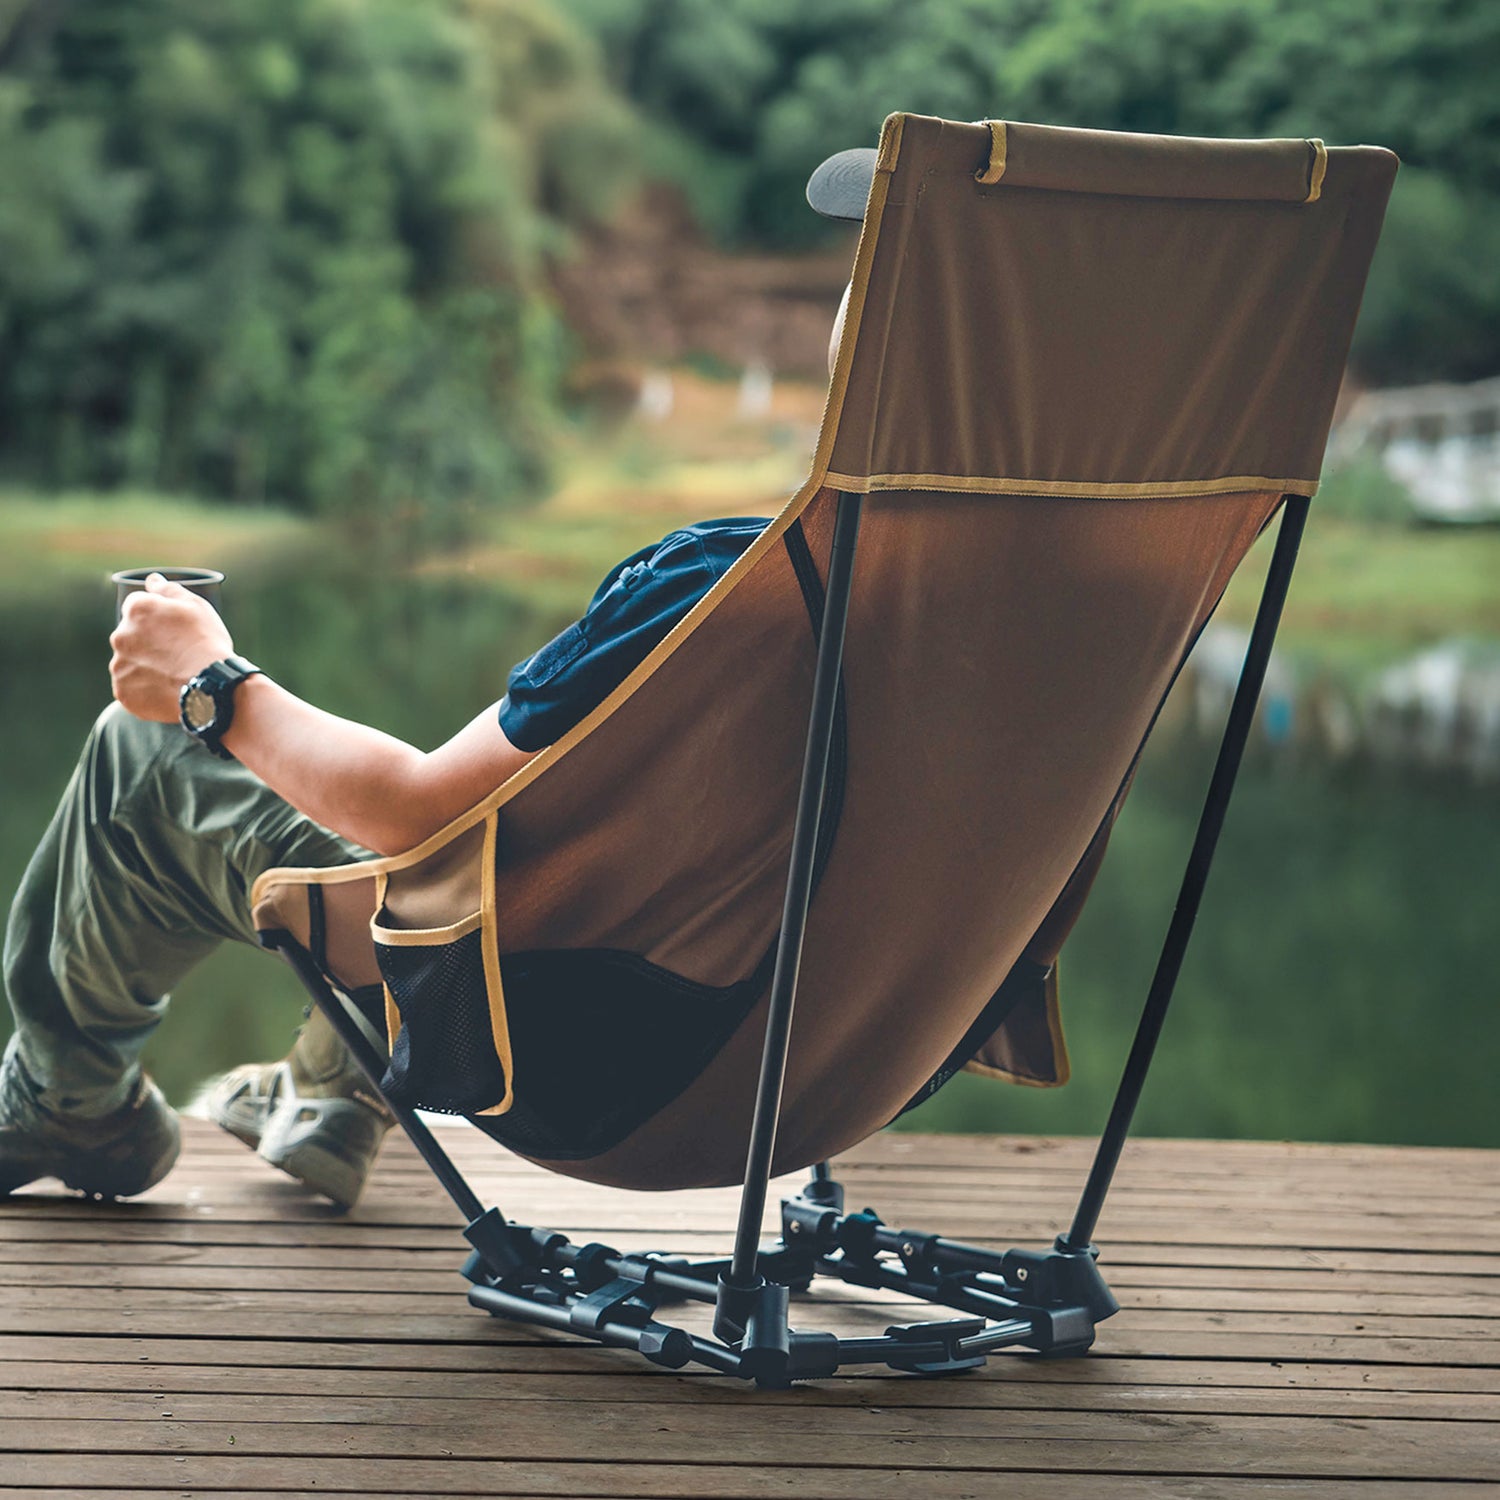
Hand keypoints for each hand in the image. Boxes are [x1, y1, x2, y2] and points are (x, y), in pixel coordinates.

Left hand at [109, 573, 235, 722]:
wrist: (210, 686)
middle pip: (130, 635)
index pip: (136, 606)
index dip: (156, 617)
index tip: (172, 629)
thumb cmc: (207, 643)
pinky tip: (167, 690)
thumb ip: (169, 590)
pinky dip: (145, 689)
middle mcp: (120, 636)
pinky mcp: (123, 693)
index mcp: (136, 610)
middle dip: (148, 642)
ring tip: (173, 675)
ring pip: (130, 662)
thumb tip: (153, 579)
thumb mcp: (196, 607)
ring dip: (145, 666)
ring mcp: (120, 666)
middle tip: (176, 653)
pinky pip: (131, 689)